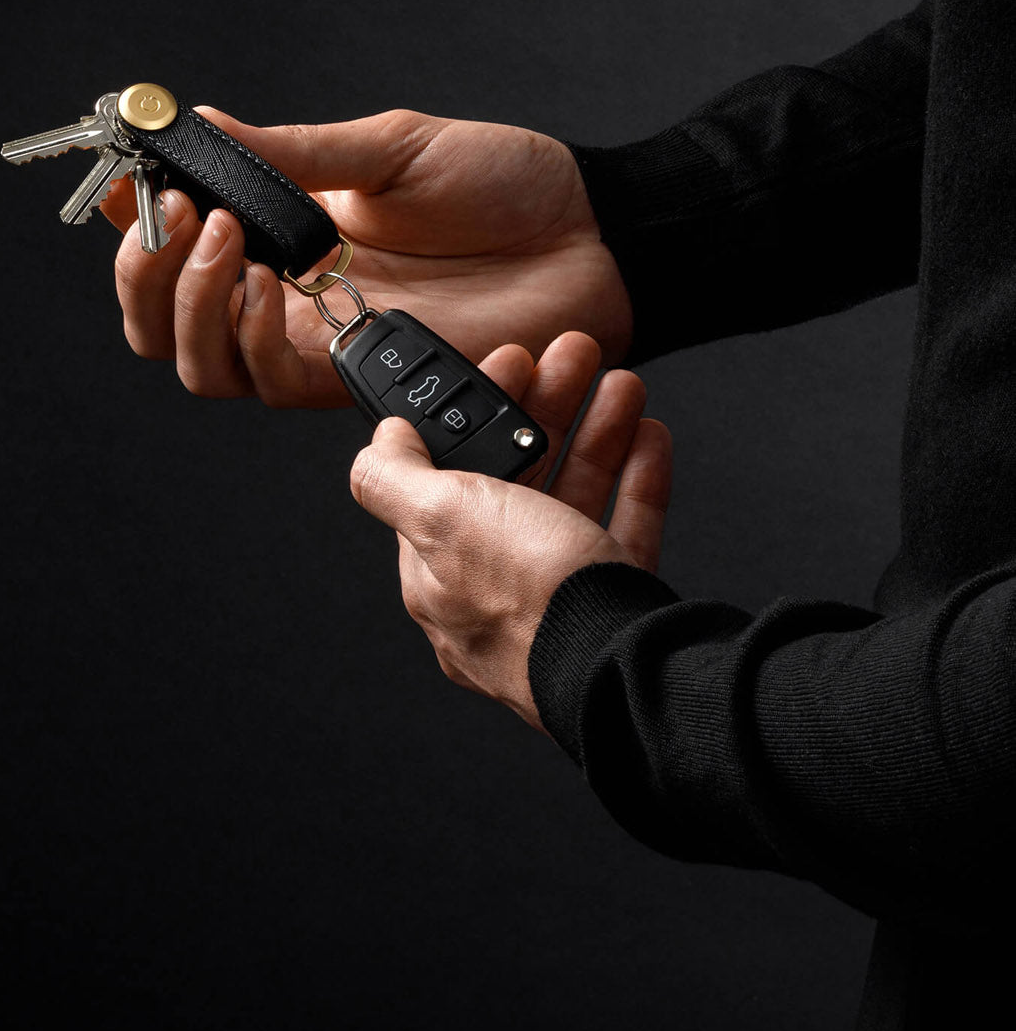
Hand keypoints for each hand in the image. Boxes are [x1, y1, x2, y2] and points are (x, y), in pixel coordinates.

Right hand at [101, 107, 631, 406]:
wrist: (590, 235)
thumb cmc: (503, 185)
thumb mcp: (389, 150)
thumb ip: (293, 154)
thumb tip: (196, 124)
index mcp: (292, 238)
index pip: (183, 252)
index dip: (135, 228)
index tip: (123, 181)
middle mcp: (293, 300)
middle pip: (171, 326)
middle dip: (147, 275)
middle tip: (179, 216)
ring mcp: (323, 344)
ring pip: (206, 365)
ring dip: (190, 302)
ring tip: (222, 237)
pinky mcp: (362, 378)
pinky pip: (271, 381)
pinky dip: (244, 335)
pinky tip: (262, 284)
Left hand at [349, 332, 671, 729]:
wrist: (622, 673)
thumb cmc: (529, 600)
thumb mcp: (440, 519)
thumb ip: (395, 476)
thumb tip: (380, 441)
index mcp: (440, 574)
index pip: (449, 478)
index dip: (477, 414)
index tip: (509, 364)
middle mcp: (497, 590)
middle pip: (519, 480)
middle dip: (547, 408)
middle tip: (573, 357)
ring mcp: (561, 601)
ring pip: (577, 498)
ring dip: (598, 431)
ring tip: (620, 382)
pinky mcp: (616, 609)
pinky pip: (627, 532)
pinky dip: (638, 480)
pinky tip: (649, 436)